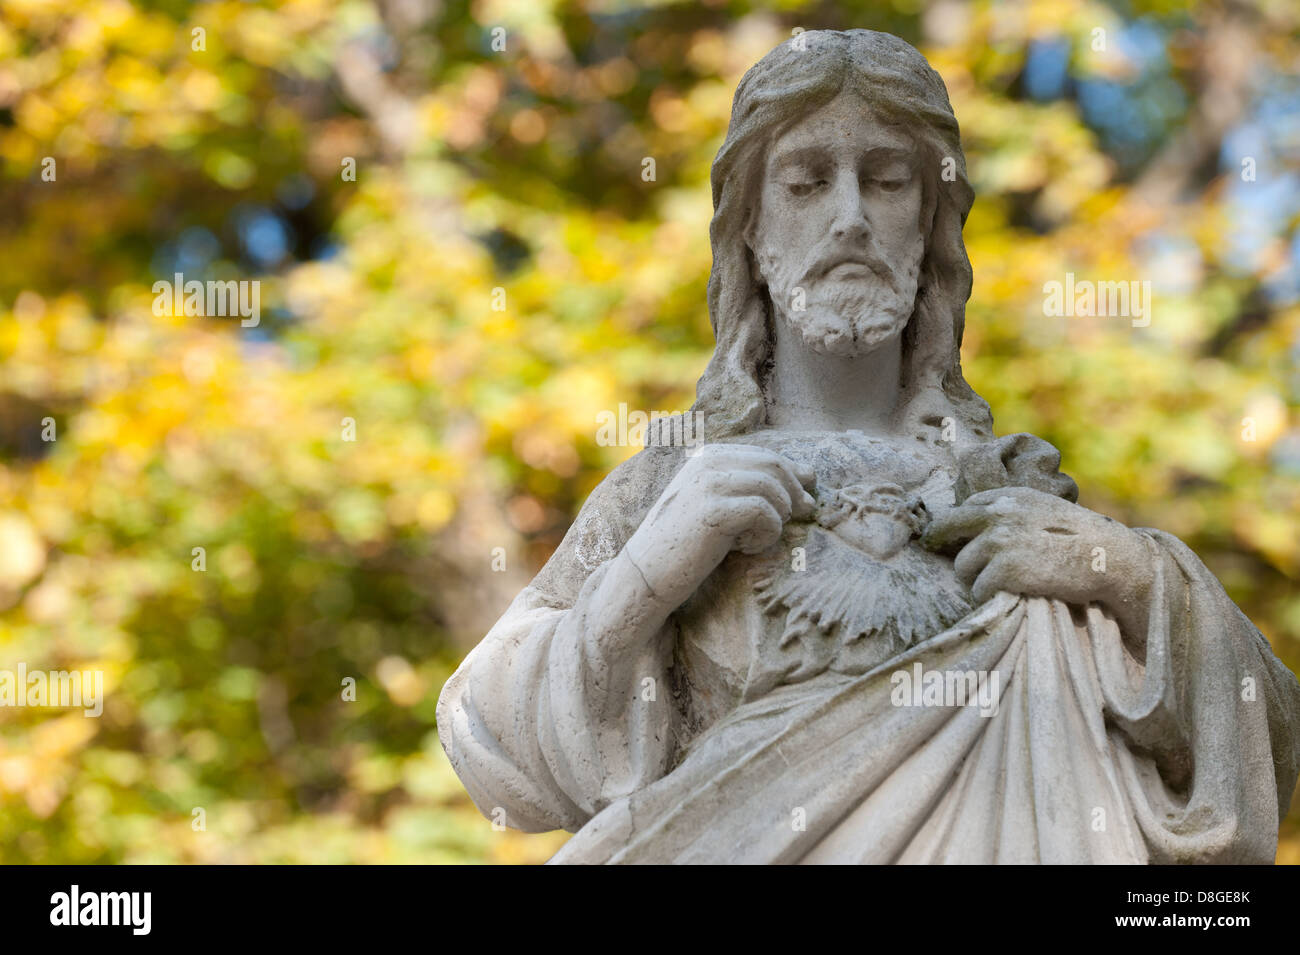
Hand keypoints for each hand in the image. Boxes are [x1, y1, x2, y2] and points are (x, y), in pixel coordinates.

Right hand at [623, 443, 816, 610]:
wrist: (646, 573)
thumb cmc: (685, 543)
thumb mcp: (716, 504)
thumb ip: (752, 486)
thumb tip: (811, 475)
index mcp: (708, 455)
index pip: (767, 456)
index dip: (794, 475)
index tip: (806, 498)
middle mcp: (708, 462)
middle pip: (774, 466)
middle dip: (795, 493)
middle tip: (803, 515)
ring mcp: (709, 484)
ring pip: (772, 489)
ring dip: (777, 517)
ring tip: (758, 538)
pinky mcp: (714, 510)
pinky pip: (765, 513)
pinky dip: (765, 534)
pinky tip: (745, 548)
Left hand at [921, 486, 1153, 634]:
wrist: (1110, 559)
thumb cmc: (1082, 539)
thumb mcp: (1046, 510)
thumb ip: (1013, 512)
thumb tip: (979, 524)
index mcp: (1009, 497)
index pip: (963, 509)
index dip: (958, 529)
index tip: (957, 543)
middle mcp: (999, 514)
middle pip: (946, 530)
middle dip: (951, 549)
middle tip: (964, 567)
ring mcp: (999, 541)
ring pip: (962, 567)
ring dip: (977, 579)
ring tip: (1004, 585)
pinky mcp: (1005, 570)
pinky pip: (979, 589)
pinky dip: (992, 597)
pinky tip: (1013, 595)